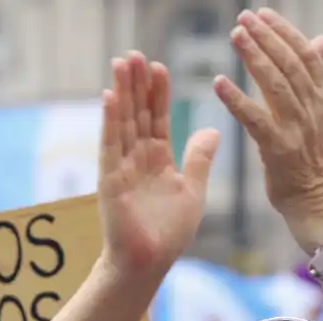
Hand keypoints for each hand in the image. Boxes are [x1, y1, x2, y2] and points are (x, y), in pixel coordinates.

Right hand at [98, 53, 219, 275]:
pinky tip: (110, 97)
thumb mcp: (192, 191)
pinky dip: (110, 121)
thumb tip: (212, 130)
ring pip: (122, 122)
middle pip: (137, 114)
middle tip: (136, 54)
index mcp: (158, 160)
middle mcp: (138, 159)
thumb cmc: (168, 234)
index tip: (159, 68)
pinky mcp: (110, 179)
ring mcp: (122, 167)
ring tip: (122, 63)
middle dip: (137, 85)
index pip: (158, 119)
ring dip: (122, 93)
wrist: (148, 263)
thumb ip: (199, 160)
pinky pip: (110, 145)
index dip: (158, 94)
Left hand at [213, 9, 322, 250]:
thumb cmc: (321, 165)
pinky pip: (256, 120)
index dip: (285, 31)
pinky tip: (219, 83)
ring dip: (254, 58)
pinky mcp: (279, 151)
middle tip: (243, 18)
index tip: (264, 13)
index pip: (308, 55)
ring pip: (276, 85)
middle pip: (291, 64)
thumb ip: (318, 80)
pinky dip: (237, 99)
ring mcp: (298, 130)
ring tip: (235, 36)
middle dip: (266, 37)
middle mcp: (313, 111)